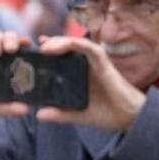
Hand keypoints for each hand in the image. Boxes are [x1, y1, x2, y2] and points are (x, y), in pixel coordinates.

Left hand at [31, 35, 147, 132]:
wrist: (129, 118)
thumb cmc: (107, 114)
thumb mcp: (78, 115)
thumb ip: (60, 114)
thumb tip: (38, 115)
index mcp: (78, 74)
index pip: (60, 59)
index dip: (45, 54)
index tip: (29, 54)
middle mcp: (85, 65)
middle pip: (64, 48)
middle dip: (48, 45)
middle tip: (31, 47)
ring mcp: (94, 62)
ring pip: (74, 44)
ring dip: (57, 42)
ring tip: (42, 46)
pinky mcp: (103, 62)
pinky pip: (88, 47)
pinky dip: (72, 43)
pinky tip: (57, 47)